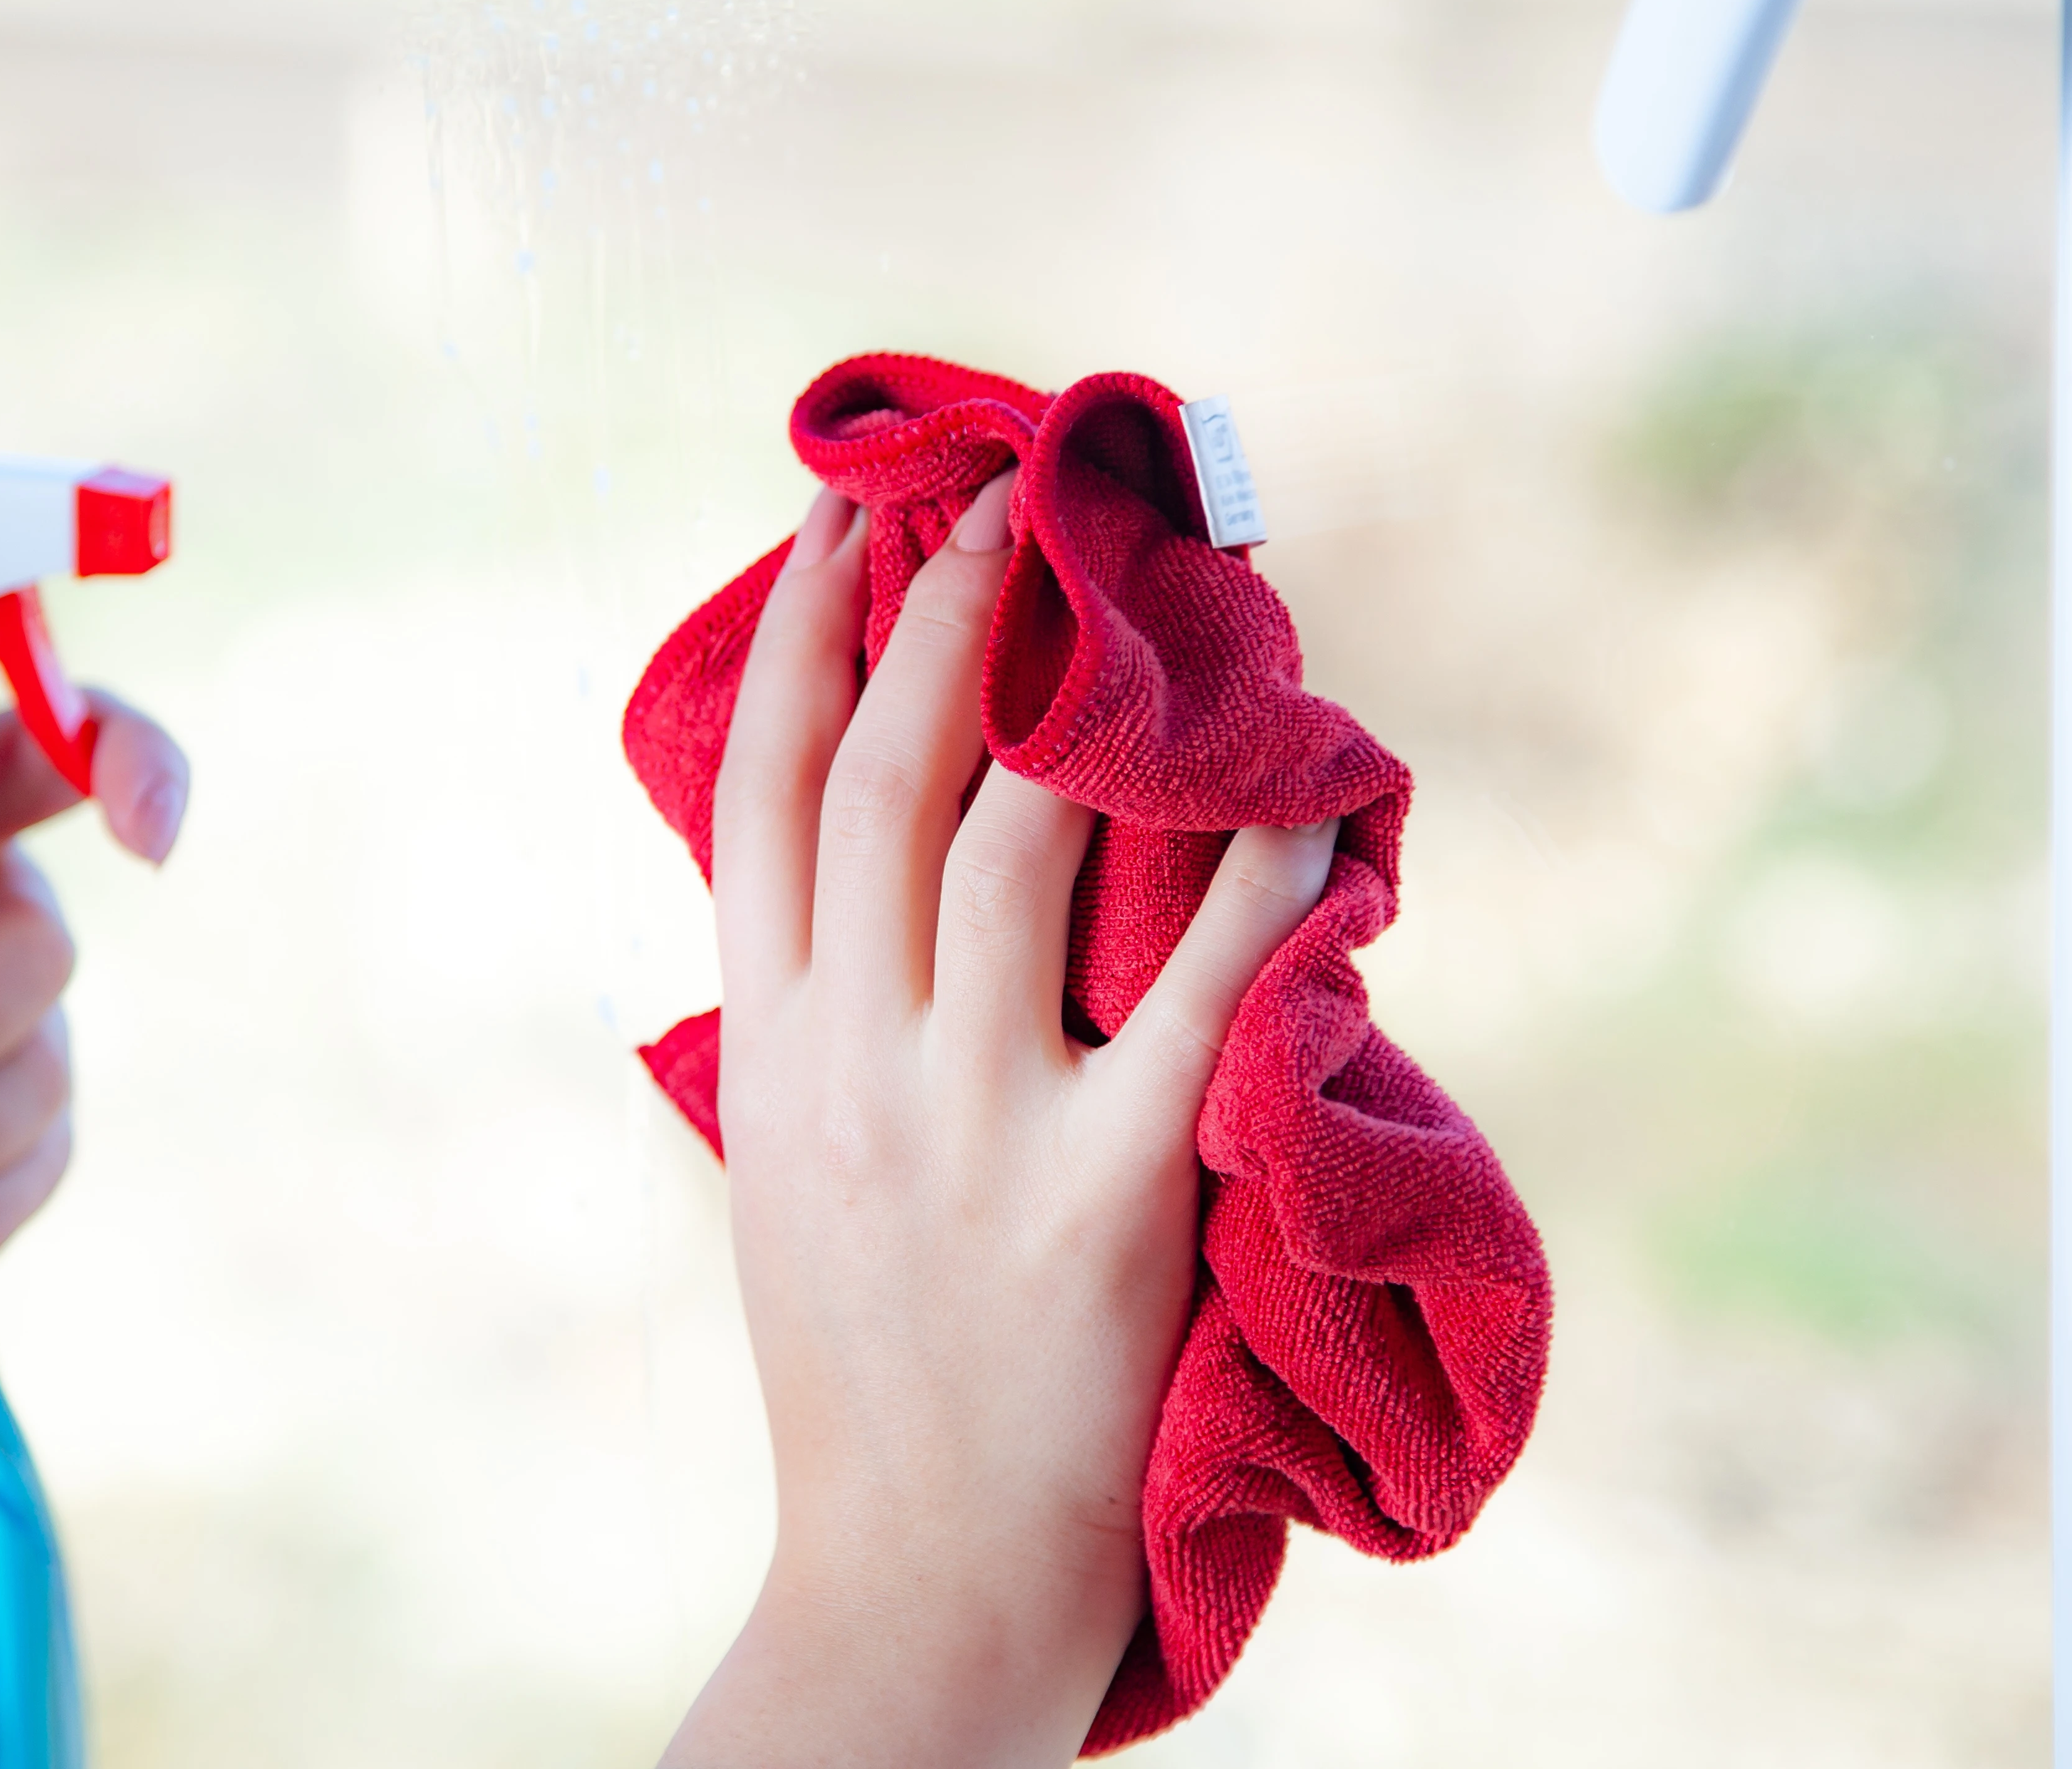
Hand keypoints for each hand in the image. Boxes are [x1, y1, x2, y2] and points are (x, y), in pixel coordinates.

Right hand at [664, 478, 1337, 1767]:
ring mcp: (971, 1129)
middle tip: (998, 493)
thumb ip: (813, 1019)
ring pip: (1013, 849)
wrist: (912, 1578)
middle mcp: (850, 1064)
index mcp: (766, 1050)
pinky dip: (1257, 889)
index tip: (838, 509)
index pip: (761, 792)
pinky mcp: (1102, 1199)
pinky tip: (1311, 807)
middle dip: (936, 609)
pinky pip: (1193, 999)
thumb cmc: (865, 1365)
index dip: (794, 631)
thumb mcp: (788, 1167)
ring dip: (1070, 704)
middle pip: (880, 778)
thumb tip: (869, 873)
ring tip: (1127, 603)